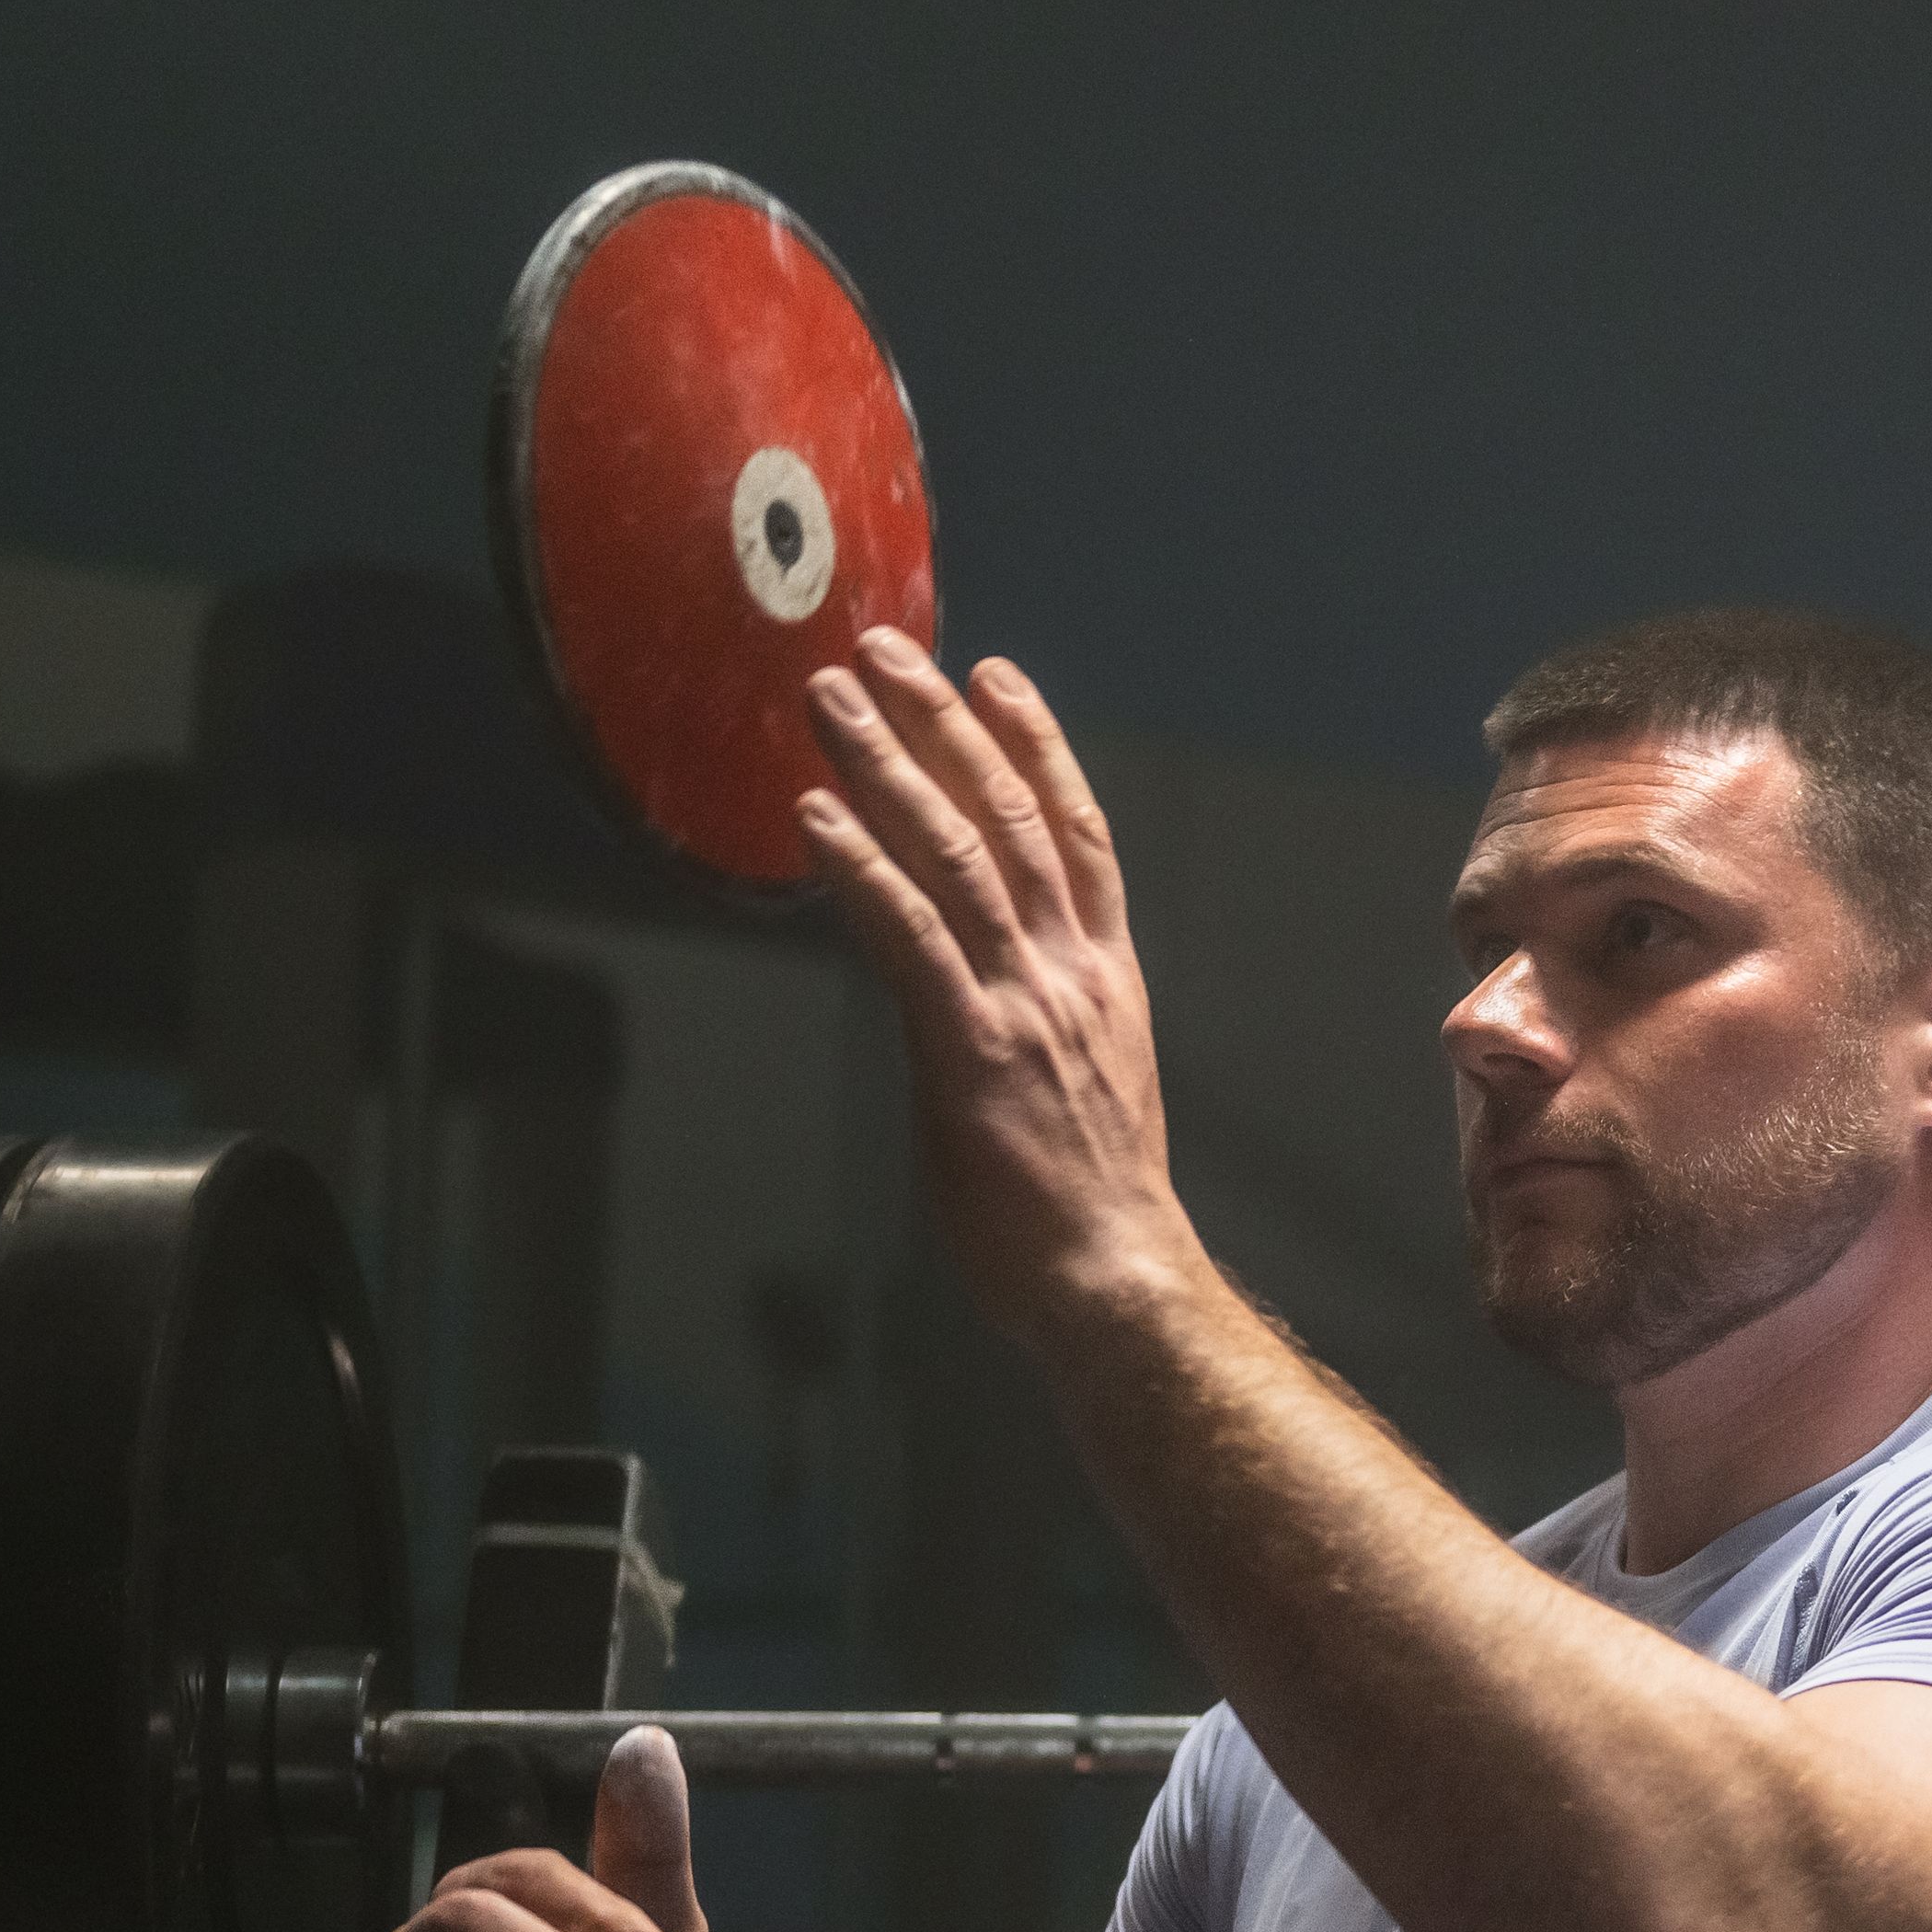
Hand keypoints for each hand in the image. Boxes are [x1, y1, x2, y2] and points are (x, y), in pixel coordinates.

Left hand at [795, 629, 1203, 1326]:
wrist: (1115, 1279)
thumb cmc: (1090, 1206)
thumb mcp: (1078, 1084)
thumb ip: (1030, 1017)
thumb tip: (966, 985)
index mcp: (1103, 978)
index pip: (1075, 835)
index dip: (1036, 747)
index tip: (996, 679)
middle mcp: (1069, 972)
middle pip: (1007, 816)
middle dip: (943, 724)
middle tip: (886, 652)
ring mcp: (1024, 1004)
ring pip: (956, 854)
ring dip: (886, 766)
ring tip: (832, 700)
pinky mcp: (971, 1048)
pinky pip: (912, 938)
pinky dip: (861, 868)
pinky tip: (816, 818)